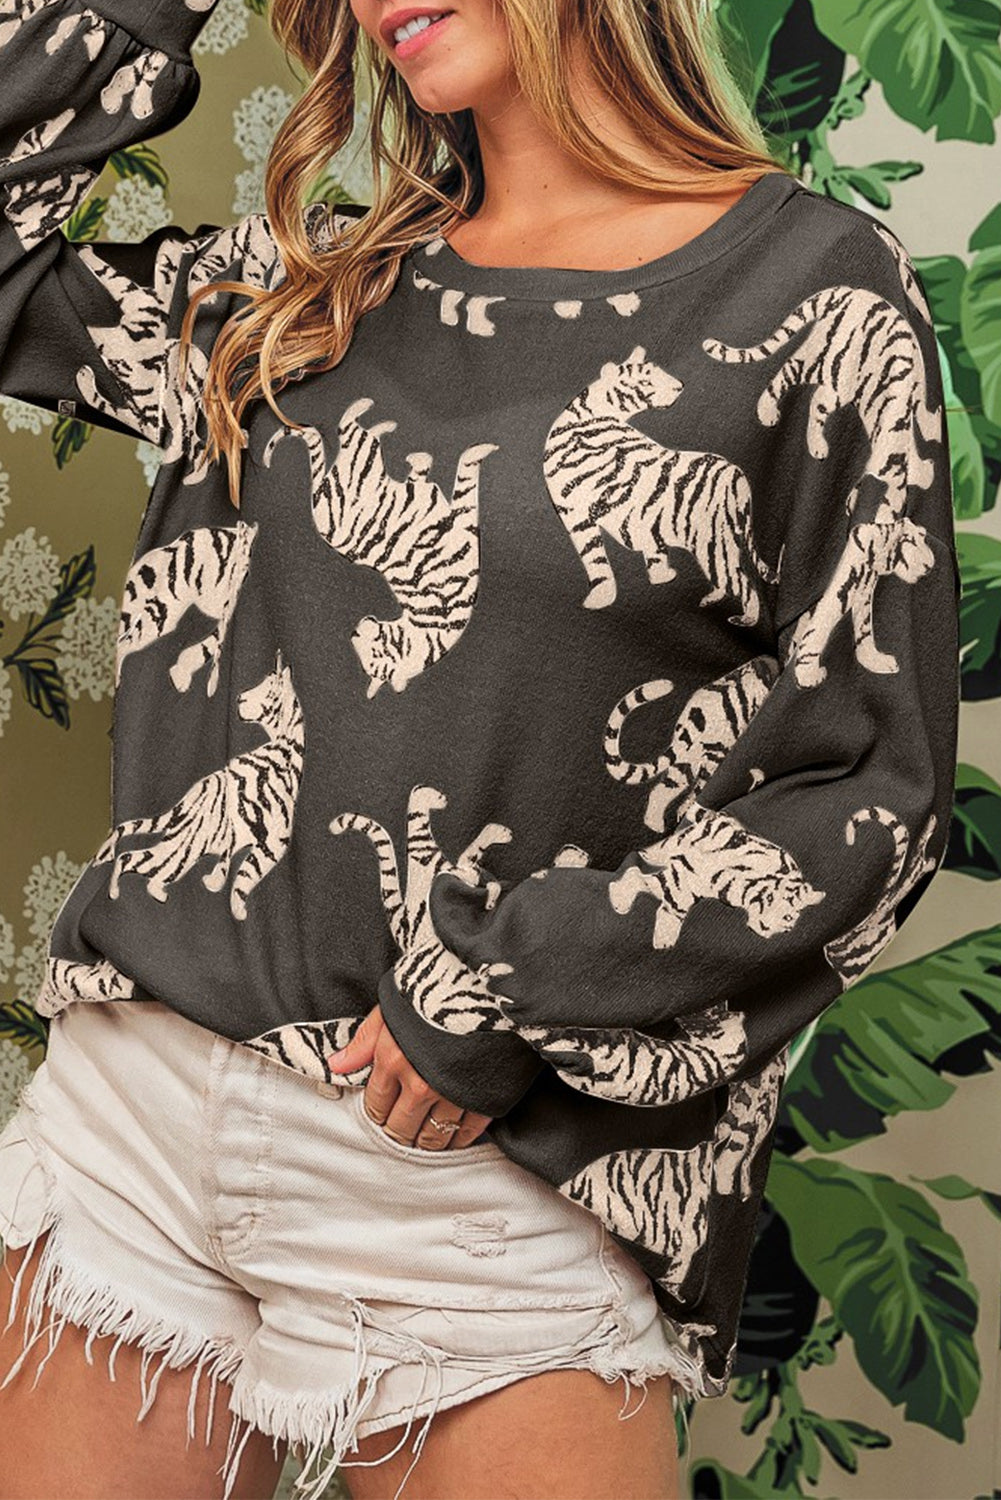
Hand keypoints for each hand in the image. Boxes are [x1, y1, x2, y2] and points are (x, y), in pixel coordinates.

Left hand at [326, 1005, 493, 1151]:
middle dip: (398, 1133)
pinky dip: (458, 1139)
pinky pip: (467, 1132)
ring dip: (426, 1142)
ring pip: (433, 1138)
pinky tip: (454, 1136)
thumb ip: (364, 1042)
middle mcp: (420, 1083)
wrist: (488, 984)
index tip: (382, 1114)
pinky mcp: (483, 1096)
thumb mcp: (392, 1008)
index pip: (375, 1106)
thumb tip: (336, 1066)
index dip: (377, 1114)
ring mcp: (453, 1093)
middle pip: (400, 1129)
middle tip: (401, 1130)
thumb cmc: (434, 992)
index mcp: (393, 1060)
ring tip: (424, 1138)